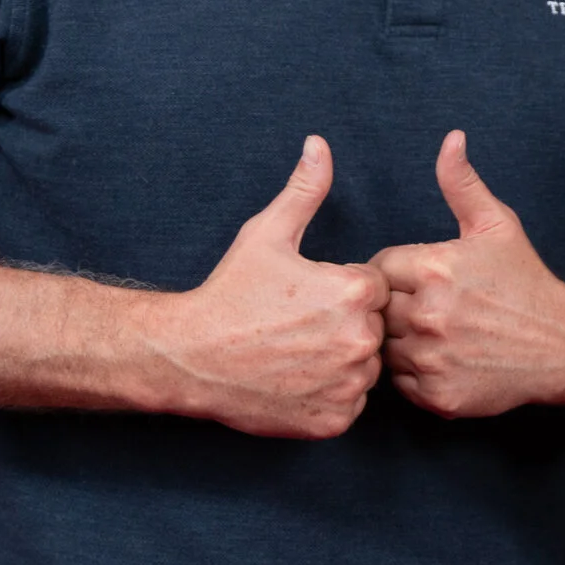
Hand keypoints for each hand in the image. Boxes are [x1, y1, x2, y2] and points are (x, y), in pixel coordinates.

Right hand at [154, 137, 387, 438]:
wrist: (190, 357)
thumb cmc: (230, 293)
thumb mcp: (267, 234)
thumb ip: (305, 190)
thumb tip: (319, 145)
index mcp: (354, 292)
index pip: (374, 288)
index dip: (341, 290)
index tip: (307, 297)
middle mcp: (360, 340)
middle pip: (373, 329)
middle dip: (344, 326)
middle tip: (297, 327)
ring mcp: (347, 385)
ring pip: (365, 368)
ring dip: (341, 363)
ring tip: (296, 353)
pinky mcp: (333, 420)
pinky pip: (349, 405)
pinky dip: (330, 397)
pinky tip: (296, 380)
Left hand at [370, 133, 564, 419]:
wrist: (563, 346)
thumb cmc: (526, 282)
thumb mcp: (498, 225)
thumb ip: (462, 183)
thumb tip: (451, 139)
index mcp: (435, 268)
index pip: (377, 268)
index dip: (393, 273)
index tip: (415, 279)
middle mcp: (429, 315)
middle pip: (377, 309)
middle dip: (394, 307)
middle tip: (424, 308)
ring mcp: (432, 359)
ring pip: (385, 348)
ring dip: (400, 342)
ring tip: (432, 334)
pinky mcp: (438, 396)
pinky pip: (401, 384)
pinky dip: (413, 375)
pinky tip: (441, 359)